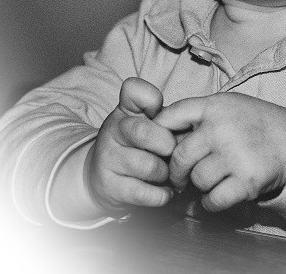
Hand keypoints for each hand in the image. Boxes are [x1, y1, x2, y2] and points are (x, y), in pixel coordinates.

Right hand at [86, 78, 176, 214]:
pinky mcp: (110, 187)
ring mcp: (109, 159)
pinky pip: (143, 193)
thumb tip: (184, 119)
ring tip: (170, 174)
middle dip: (168, 144)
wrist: (101, 177)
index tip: (160, 113)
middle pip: (143, 132)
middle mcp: (112, 131)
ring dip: (166, 173)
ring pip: (148, 166)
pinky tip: (165, 191)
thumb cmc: (136, 145)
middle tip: (175, 152)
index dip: (151, 99)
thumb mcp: (145, 122)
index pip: (133, 90)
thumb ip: (163, 113)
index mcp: (124, 111)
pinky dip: (161, 195)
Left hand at [154, 93, 285, 211]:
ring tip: (209, 179)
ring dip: (198, 185)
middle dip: (175, 171)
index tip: (159, 149)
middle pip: (179, 156)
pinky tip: (216, 194)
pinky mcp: (247, 180)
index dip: (157, 134)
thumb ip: (197, 114)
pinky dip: (210, 202)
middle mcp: (221, 128)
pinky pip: (213, 200)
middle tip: (178, 177)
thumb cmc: (253, 123)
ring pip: (196, 179)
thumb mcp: (226, 106)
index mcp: (214, 105)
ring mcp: (235, 154)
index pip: (170, 116)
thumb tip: (157, 130)